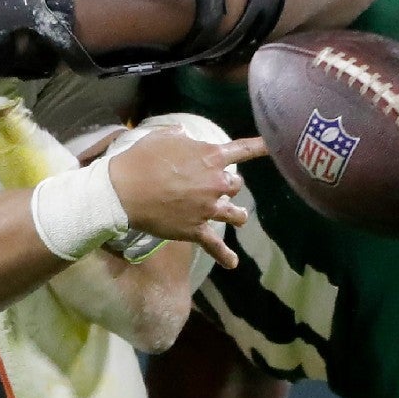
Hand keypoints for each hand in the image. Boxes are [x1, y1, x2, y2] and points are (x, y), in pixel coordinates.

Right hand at [107, 127, 267, 268]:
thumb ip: (178, 135)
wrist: (123, 191)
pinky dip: (225, 256)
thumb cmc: (140, 160)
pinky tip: (233, 263)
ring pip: (235, 214)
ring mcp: (208, 208)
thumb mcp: (160, 137)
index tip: (275, 145)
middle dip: (228, 184)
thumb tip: (185, 134)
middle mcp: (215, 183)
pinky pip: (215, 246)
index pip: (243, 150)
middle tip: (214, 186)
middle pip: (236, 185)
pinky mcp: (196, 229)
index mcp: (210, 157)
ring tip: (238, 215)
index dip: (261, 147)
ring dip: (237, 213)